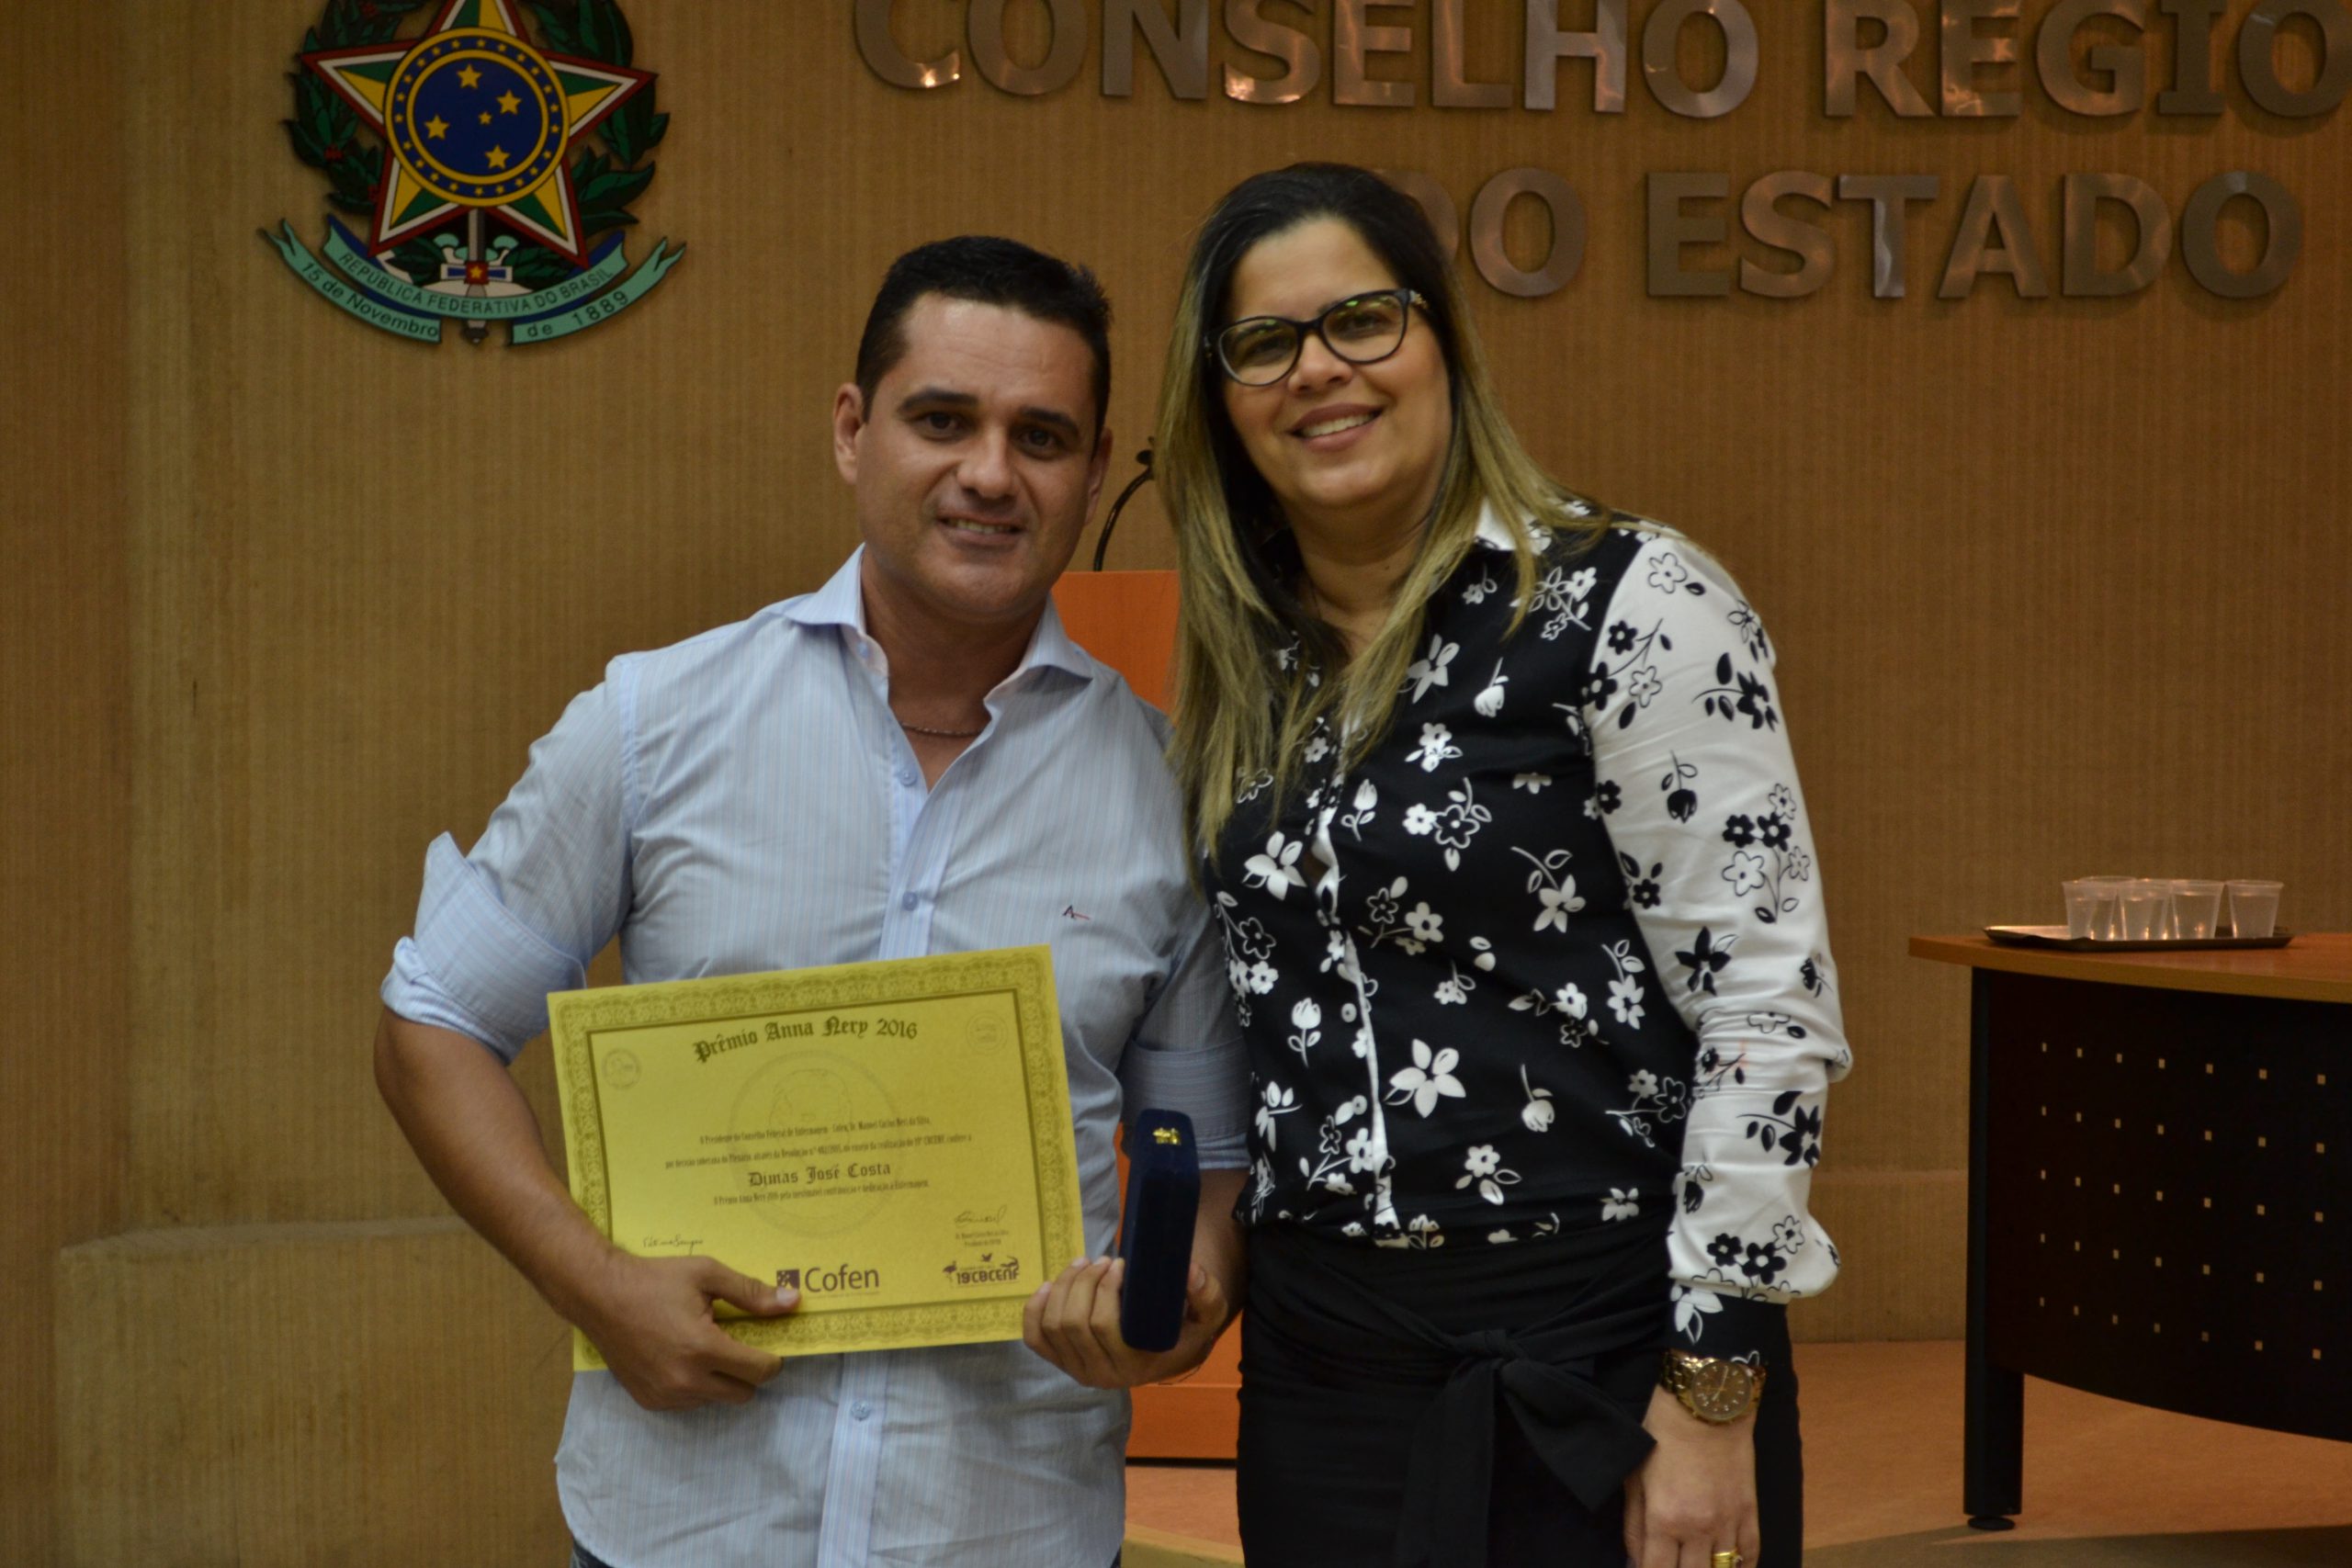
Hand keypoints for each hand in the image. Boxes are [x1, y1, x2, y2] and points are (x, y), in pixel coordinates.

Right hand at [567, 1251, 798, 1410]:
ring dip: (720, 1379)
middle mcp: (686, 1381)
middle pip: (743, 1393)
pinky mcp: (649, 1401)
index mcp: (704, 1349)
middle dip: (748, 1372)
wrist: (599, 1296)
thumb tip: (793, 1301)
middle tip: (737, 1345)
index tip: (769, 1345)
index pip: (760, 1371)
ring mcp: (665, 1395)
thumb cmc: (655, 1280)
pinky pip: (689, 1403)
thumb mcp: (707, 1275)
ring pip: (716, 1400)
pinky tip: (680, 1358)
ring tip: (703, 1347)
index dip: (772, 1359)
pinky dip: (694, 1386)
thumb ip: (751, 1293)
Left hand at [1021, 1254, 1231, 1388]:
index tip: (1119, 1263)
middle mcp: (1101, 1375)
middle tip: (1101, 1259)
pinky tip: (1050, 1285)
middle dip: (1083, 1283)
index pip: (1103, 1326)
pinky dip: (1035, 1309)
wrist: (1168, 1351)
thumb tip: (1189, 1270)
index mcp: (1134, 1365)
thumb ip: (1205, 1293)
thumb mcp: (1207, 1313)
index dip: (1104, 1289)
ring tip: (1084, 1263)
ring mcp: (1077, 1371)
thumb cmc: (1185, 1328)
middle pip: (1073, 1323)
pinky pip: (1035, 1339)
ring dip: (1063, 1286)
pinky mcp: (1061, 1362)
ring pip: (1052, 1325)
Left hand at [1621, 1385, 1759, 1567]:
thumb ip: (1634, 1525)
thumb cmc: (1661, 1436)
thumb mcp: (1635, 1478)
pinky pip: (1750, 1554)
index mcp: (1664, 1520)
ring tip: (1696, 1564)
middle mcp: (1699, 1530)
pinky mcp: (1750, 1512)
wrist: (1706, 1404)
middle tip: (1670, 1565)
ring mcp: (1729, 1523)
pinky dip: (1741, 1567)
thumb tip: (1635, 1561)